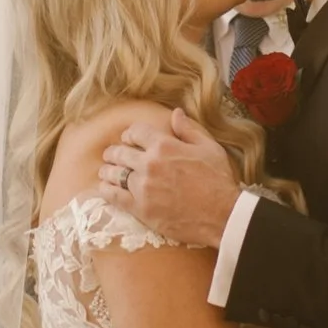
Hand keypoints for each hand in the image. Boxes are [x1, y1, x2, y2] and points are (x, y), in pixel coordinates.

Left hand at [100, 106, 245, 248]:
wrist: (222, 214)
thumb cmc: (218, 180)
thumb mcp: (209, 147)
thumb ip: (188, 129)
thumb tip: (175, 113)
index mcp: (165, 145)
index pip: (136, 132)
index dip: (129, 134)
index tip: (128, 139)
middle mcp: (149, 163)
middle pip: (120, 152)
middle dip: (113, 152)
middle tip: (111, 155)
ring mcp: (143, 187)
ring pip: (114, 174)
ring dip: (107, 170)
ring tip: (106, 171)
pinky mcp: (140, 208)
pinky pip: (114, 196)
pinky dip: (106, 190)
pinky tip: (105, 188)